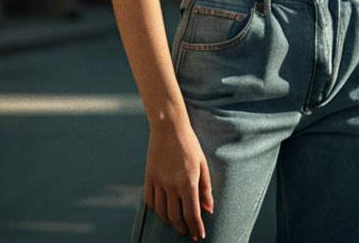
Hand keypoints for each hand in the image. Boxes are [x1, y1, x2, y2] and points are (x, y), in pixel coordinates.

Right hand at [144, 121, 213, 239]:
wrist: (168, 126)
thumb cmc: (189, 143)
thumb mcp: (202, 163)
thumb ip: (206, 188)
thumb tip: (209, 210)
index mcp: (188, 181)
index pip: (192, 213)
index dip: (196, 228)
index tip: (199, 236)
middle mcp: (172, 184)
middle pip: (176, 217)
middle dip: (183, 228)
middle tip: (189, 232)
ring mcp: (158, 181)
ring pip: (161, 212)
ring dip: (170, 222)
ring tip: (177, 223)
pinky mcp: (149, 176)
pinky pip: (149, 201)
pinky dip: (156, 210)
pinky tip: (162, 210)